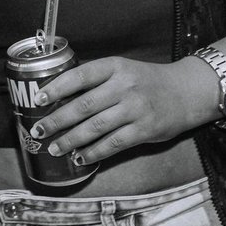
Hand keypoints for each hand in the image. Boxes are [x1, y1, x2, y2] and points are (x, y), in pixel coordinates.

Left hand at [28, 56, 219, 165]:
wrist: (187, 92)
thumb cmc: (147, 81)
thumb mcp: (122, 70)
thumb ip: (96, 80)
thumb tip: (59, 97)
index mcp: (114, 67)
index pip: (79, 76)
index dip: (56, 88)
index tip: (38, 99)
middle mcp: (124, 86)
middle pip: (83, 105)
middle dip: (57, 120)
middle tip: (39, 130)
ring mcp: (135, 109)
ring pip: (95, 127)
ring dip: (71, 140)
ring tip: (54, 148)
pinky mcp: (145, 130)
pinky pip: (114, 144)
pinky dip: (94, 152)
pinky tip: (80, 158)